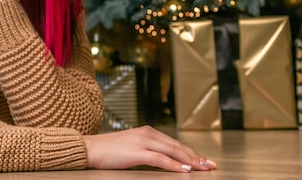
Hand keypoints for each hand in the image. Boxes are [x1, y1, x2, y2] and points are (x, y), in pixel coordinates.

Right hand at [83, 125, 216, 171]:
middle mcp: (147, 133)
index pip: (175, 143)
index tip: (204, 160)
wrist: (90, 148)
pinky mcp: (137, 152)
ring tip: (203, 168)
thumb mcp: (132, 147)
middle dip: (196, 156)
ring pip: (173, 151)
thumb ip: (148, 150)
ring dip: (190, 161)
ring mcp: (143, 142)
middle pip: (178, 146)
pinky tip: (185, 170)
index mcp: (147, 131)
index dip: (191, 152)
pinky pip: (161, 159)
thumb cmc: (108, 150)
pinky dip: (175, 165)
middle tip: (211, 165)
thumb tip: (164, 160)